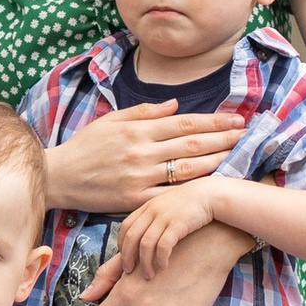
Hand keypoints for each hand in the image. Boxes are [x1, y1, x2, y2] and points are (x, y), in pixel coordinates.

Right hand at [44, 102, 246, 219]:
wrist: (58, 177)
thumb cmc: (84, 146)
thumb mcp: (111, 120)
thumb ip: (144, 112)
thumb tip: (175, 105)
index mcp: (137, 130)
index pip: (184, 123)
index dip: (213, 121)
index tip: (235, 119)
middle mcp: (142, 152)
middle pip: (192, 144)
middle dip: (223, 138)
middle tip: (247, 135)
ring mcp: (140, 177)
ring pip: (187, 169)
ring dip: (217, 161)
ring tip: (238, 155)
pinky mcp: (135, 199)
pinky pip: (170, 194)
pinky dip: (192, 189)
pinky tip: (211, 185)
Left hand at [113, 179, 224, 277]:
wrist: (210, 194)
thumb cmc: (190, 204)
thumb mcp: (166, 206)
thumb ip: (154, 218)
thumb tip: (144, 237)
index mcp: (147, 206)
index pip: (125, 227)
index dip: (121, 244)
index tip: (125, 258)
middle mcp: (152, 211)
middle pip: (131, 237)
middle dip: (127, 257)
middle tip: (128, 271)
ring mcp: (165, 217)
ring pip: (145, 244)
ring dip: (144, 263)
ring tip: (148, 275)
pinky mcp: (178, 225)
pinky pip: (163, 246)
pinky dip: (160, 259)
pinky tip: (163, 268)